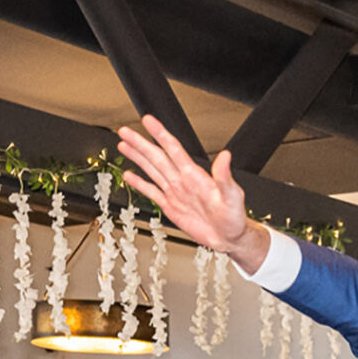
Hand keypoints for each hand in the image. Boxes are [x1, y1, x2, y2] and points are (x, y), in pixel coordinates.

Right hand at [113, 118, 263, 264]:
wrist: (229, 237)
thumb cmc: (233, 217)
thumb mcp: (232, 196)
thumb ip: (225, 177)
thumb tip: (226, 156)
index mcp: (194, 175)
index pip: (173, 149)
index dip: (160, 134)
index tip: (148, 121)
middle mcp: (181, 180)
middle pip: (157, 157)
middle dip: (140, 144)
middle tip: (125, 131)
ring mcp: (175, 192)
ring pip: (152, 170)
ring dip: (137, 157)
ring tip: (124, 145)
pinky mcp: (170, 206)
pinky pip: (152, 192)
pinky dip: (140, 184)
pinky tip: (129, 175)